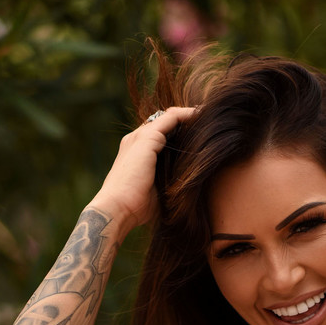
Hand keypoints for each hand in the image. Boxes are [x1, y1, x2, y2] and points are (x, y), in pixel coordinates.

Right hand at [87, 107, 196, 235]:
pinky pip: (171, 118)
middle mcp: (136, 139)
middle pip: (164, 122)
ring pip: (169, 117)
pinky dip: (187, 116)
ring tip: (208, 117)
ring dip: (189, 116)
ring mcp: (140, 137)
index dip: (179, 132)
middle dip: (186, 122)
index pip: (160, 134)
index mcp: (136, 152)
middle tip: (208, 124)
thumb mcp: (156, 191)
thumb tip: (187, 187)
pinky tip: (201, 117)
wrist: (117, 208)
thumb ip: (167, 181)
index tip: (200, 137)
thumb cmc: (136, 208)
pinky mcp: (147, 139)